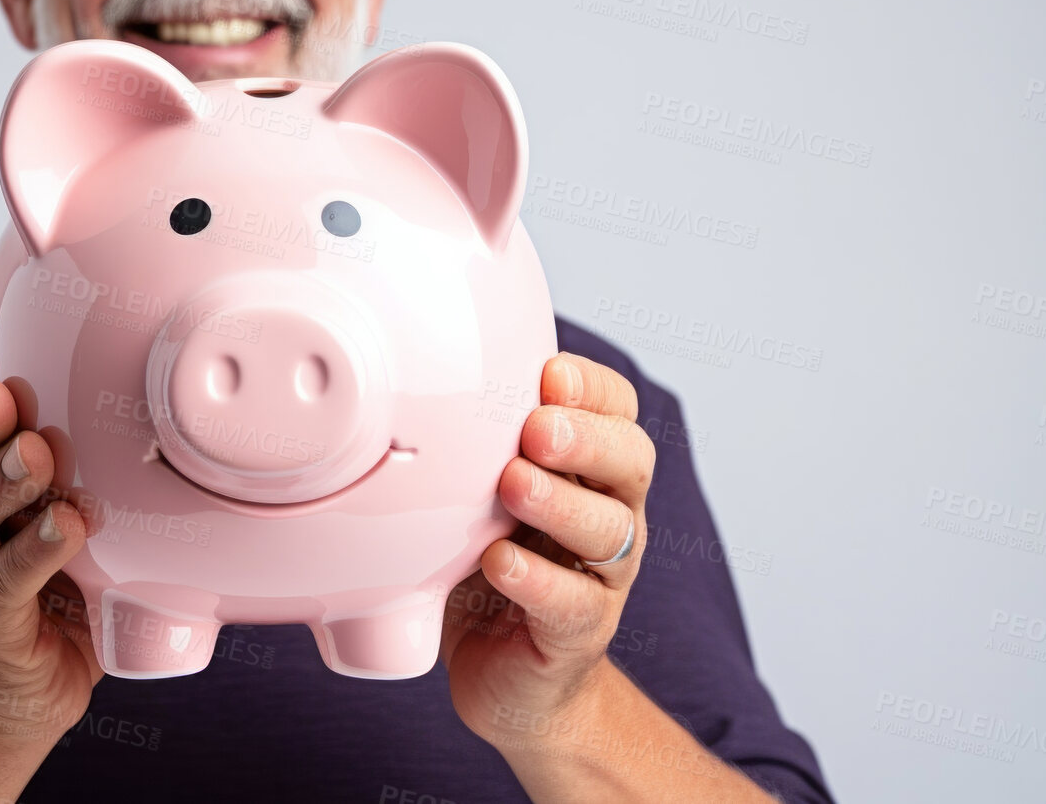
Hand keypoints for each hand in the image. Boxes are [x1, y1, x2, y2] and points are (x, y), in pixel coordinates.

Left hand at [440, 352, 654, 743]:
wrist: (507, 674)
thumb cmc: (491, 563)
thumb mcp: (479, 493)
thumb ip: (475, 443)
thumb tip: (416, 372)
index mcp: (591, 470)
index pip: (617, 410)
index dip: (592, 388)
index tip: (548, 372)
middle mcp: (610, 515)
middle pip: (630, 462)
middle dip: (585, 437)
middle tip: (536, 428)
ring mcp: (601, 577)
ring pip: (608, 531)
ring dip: (559, 502)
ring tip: (513, 485)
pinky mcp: (577, 633)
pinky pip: (571, 603)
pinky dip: (535, 580)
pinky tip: (498, 561)